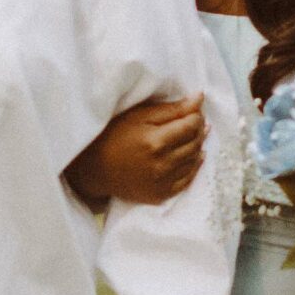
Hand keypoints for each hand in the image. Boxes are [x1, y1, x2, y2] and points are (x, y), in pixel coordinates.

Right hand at [64, 93, 206, 209]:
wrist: (95, 169)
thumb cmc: (114, 136)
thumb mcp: (138, 116)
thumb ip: (171, 109)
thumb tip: (199, 99)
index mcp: (156, 141)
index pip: (191, 126)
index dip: (196, 115)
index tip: (193, 111)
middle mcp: (162, 164)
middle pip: (195, 143)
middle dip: (198, 129)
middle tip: (194, 121)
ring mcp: (162, 182)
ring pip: (194, 161)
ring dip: (197, 146)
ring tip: (192, 136)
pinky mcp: (161, 195)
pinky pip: (187, 180)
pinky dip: (193, 167)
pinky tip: (193, 157)